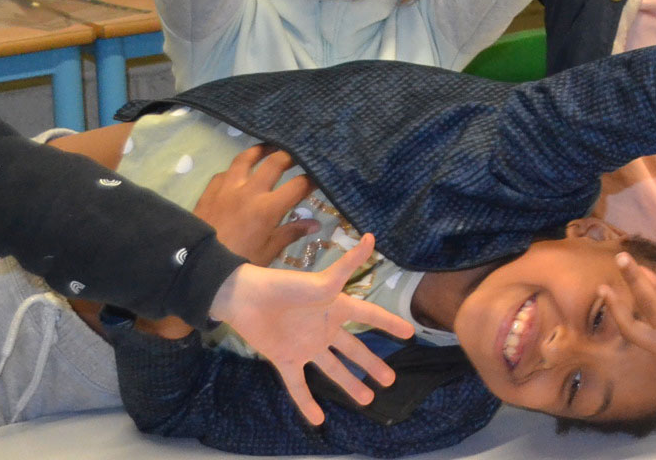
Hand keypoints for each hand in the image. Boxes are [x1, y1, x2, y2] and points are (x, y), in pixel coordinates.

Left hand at [193, 146, 317, 263]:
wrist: (194, 268)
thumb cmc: (237, 263)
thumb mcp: (267, 253)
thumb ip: (290, 233)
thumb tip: (315, 224)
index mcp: (268, 208)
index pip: (299, 185)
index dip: (313, 178)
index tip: (321, 175)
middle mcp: (250, 191)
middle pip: (276, 162)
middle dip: (291, 155)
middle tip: (300, 153)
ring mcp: (227, 189)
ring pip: (246, 158)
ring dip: (261, 150)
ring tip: (270, 147)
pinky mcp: (209, 192)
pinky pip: (223, 173)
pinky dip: (234, 170)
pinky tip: (237, 173)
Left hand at [208, 235, 412, 424]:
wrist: (246, 299)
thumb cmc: (286, 285)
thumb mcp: (323, 279)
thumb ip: (349, 263)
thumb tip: (372, 237)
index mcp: (337, 307)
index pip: (370, 316)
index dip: (389, 323)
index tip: (409, 333)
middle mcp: (325, 329)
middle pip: (354, 350)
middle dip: (372, 364)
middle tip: (391, 379)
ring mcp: (306, 346)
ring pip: (333, 369)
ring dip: (350, 384)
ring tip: (368, 399)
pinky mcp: (285, 359)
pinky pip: (298, 384)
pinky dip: (306, 402)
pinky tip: (317, 419)